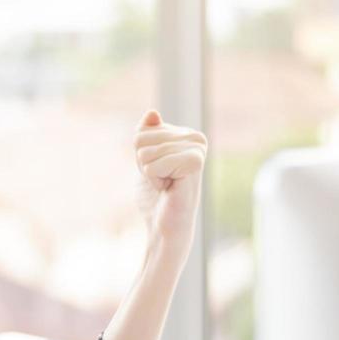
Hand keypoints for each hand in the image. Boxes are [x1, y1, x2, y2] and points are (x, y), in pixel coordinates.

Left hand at [135, 111, 207, 251]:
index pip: (142, 132)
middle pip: (142, 139)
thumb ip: (147, 134)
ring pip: (144, 152)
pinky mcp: (195, 162)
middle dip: (144, 164)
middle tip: (163, 180)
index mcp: (186, 134)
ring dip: (150, 174)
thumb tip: (152, 113)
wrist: (165, 226)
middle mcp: (196, 137)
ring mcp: (197, 149)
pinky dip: (154, 181)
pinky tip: (170, 188)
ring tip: (167, 185)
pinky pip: (152, 165)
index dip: (141, 157)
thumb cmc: (156, 196)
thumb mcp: (145, 159)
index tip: (159, 172)